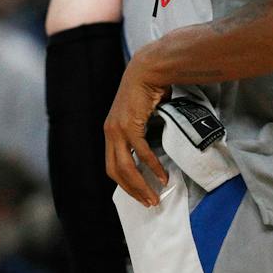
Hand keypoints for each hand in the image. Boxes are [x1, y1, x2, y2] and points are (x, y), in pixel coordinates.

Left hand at [103, 46, 168, 206]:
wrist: (147, 70)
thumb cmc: (147, 90)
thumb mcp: (140, 116)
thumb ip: (141, 132)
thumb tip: (151, 150)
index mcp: (111, 131)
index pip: (112, 166)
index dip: (124, 183)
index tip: (139, 194)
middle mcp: (110, 132)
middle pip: (116, 171)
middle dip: (132, 190)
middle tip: (148, 202)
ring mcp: (118, 129)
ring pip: (126, 166)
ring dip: (141, 184)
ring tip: (155, 196)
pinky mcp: (131, 125)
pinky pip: (141, 152)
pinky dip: (152, 166)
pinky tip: (162, 176)